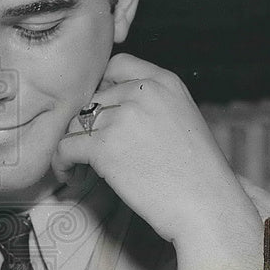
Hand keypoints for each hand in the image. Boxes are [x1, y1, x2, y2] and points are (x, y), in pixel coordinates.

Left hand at [52, 54, 263, 269]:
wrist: (206, 203)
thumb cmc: (197, 172)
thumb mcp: (182, 118)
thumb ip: (150, 105)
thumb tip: (108, 110)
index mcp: (164, 81)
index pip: (116, 65)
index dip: (102, 87)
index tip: (100, 112)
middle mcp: (140, 92)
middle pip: (91, 97)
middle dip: (85, 123)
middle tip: (87, 149)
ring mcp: (120, 117)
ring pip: (74, 122)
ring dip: (71, 143)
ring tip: (77, 165)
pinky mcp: (103, 146)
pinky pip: (65, 147)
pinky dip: (63, 163)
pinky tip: (72, 176)